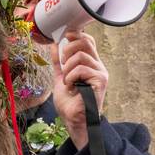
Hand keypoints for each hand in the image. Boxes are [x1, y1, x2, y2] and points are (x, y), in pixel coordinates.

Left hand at [50, 28, 109, 149]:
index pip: (88, 40)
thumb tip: (54, 44)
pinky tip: (71, 86)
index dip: (76, 35)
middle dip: (69, 49)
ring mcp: (100, 73)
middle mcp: (97, 66)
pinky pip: (81, 68)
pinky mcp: (100, 80)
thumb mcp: (60, 77)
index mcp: (90, 64)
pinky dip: (71, 77)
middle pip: (86, 42)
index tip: (64, 37)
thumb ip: (58, 62)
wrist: (73, 119)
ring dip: (68, 68)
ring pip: (80, 55)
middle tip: (63, 64)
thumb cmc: (69, 103)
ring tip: (67, 82)